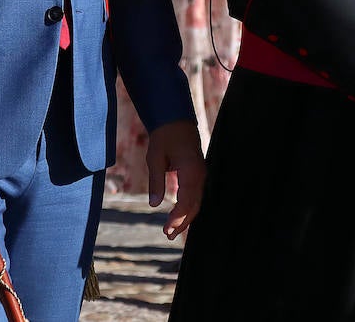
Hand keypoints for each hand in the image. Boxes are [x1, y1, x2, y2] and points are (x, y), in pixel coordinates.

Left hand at [144, 119, 205, 239]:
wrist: (175, 119)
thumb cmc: (164, 137)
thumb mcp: (155, 158)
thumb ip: (156, 182)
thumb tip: (153, 205)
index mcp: (191, 172)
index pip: (186, 203)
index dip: (177, 219)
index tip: (166, 230)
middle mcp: (200, 175)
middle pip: (194, 206)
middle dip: (182, 222)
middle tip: (167, 235)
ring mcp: (201, 174)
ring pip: (196, 202)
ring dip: (186, 217)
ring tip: (172, 231)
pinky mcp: (198, 174)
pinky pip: (195, 195)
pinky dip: (188, 208)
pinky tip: (179, 216)